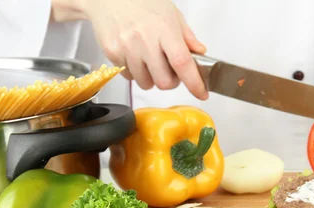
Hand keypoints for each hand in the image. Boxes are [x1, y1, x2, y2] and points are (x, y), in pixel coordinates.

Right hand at [52, 0, 207, 99]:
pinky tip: (135, 56)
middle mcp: (144, 40)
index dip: (194, 82)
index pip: (182, 62)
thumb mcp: (170, 13)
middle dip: (170, 81)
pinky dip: (135, 72)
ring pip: (145, 83)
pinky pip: (129, 77)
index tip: (201, 93)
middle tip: (169, 70)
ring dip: (151, 78)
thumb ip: (186, 36)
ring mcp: (126, 48)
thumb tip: (200, 53)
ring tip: (149, 61)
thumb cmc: (141, 2)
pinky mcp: (112, 54)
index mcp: (164, 28)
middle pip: (164, 81)